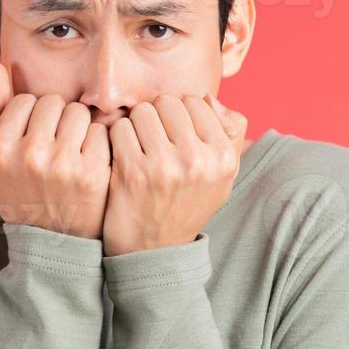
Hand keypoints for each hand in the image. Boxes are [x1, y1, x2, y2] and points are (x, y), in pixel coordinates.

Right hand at [0, 61, 110, 239]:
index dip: (30, 116)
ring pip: (77, 112)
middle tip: (53, 146)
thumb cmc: (16, 191)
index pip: (23, 100)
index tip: (31, 138)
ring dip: (77, 126)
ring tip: (70, 151)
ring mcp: (63, 166)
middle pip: (52, 102)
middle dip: (55, 119)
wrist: (50, 241)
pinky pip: (99, 131)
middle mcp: (29, 156)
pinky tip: (87, 161)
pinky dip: (96, 142)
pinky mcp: (92, 173)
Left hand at [102, 94, 248, 256]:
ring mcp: (164, 166)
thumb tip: (213, 98)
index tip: (176, 134)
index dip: (182, 114)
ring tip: (140, 147)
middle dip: (158, 116)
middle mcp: (198, 160)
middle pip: (168, 102)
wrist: (154, 250)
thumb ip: (231, 132)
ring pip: (142, 111)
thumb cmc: (188, 203)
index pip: (198, 101)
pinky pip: (120, 128)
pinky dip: (117, 139)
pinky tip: (124, 157)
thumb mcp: (223, 175)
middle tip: (154, 140)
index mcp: (224, 157)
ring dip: (136, 125)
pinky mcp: (132, 172)